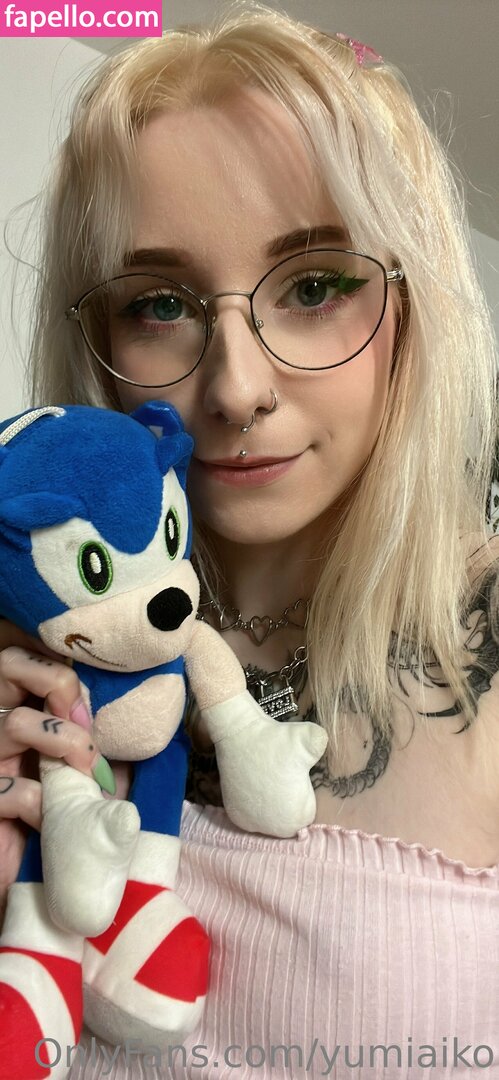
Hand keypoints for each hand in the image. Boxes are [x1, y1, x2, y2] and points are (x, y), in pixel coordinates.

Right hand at [0, 621, 105, 921]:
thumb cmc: (64, 823)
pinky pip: (9, 791)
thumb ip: (103, 741)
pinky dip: (39, 802)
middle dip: (54, 681)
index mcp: (17, 708)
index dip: (54, 658)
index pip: (21, 655)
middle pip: (6, 663)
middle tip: (86, 716)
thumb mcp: (89, 773)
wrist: (39, 888)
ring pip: (13, 724)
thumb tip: (149, 712)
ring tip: (86, 766)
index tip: (93, 686)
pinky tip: (50, 819)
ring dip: (62, 741)